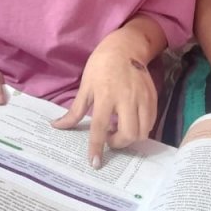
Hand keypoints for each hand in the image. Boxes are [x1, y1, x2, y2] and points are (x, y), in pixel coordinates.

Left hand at [52, 29, 158, 167]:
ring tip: (120, 128)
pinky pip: (151, 122)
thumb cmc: (100, 66)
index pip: (100, 128)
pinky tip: (131, 121)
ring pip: (142, 132)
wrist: (125, 47)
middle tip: (110, 136)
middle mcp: (126, 99)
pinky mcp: (153, 97)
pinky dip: (141, 128)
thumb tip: (57, 126)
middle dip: (118, 143)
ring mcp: (142, 98)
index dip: (97, 147)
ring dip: (131, 137)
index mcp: (105, 96)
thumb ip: (75, 110)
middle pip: (128, 134)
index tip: (95, 163)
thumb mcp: (85, 86)